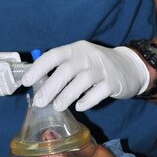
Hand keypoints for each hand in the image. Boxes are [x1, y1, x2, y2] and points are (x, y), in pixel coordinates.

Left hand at [21, 40, 149, 110]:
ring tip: (57, 107)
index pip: (53, 55)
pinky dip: (87, 101)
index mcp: (76, 49)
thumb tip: (37, 84)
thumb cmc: (97, 65)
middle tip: (40, 102)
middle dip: (50, 88)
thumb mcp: (80, 59)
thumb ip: (61, 68)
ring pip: (81, 82)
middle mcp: (88, 56)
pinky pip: (98, 93)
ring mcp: (102, 68)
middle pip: (66, 71)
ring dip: (66, 96)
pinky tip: (79, 107)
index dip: (38, 68)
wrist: (130, 66)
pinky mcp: (113, 82)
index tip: (26, 81)